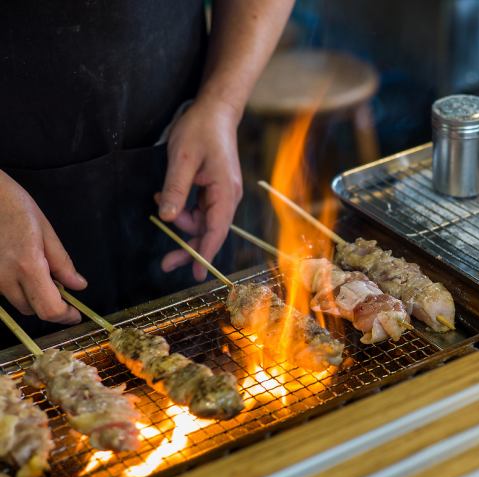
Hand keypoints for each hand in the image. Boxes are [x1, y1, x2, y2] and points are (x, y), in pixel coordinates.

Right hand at [0, 170, 86, 323]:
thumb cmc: (16, 208)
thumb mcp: (47, 232)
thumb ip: (63, 263)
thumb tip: (78, 286)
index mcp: (28, 266)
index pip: (49, 308)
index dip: (65, 316)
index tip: (75, 314)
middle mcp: (7, 278)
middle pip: (35, 311)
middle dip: (53, 308)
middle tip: (66, 296)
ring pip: (20, 304)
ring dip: (37, 299)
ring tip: (45, 276)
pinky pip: (8, 294)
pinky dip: (22, 290)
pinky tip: (27, 272)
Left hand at [157, 99, 242, 280]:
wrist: (214, 110)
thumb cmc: (200, 130)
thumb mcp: (183, 158)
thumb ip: (177, 189)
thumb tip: (169, 219)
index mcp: (225, 191)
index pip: (216, 230)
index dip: (206, 253)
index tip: (197, 274)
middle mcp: (228, 197)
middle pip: (210, 231)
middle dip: (188, 246)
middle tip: (165, 263)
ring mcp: (222, 194)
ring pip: (202, 222)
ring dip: (181, 221)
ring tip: (160, 200)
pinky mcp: (214, 189)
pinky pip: (199, 209)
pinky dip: (183, 209)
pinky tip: (166, 197)